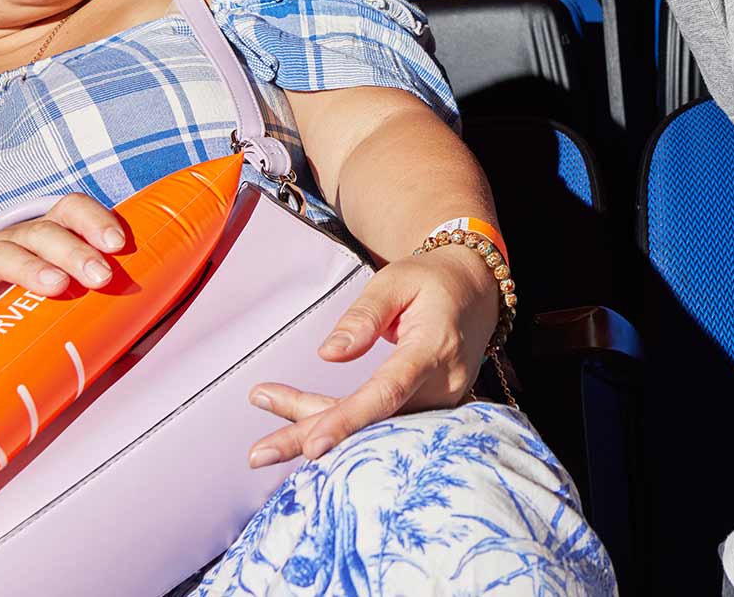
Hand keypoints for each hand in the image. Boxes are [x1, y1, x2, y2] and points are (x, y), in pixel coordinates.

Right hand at [0, 195, 126, 358]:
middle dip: (75, 250)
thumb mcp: (41, 295)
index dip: (95, 221)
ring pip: (0, 255)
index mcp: (38, 240)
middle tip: (102, 276)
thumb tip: (138, 335)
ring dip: (30, 268)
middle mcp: (7, 244)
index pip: (69, 211)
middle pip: (41, 233)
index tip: (120, 246)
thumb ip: (82, 304)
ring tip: (56, 287)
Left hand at [246, 245, 497, 467]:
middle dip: (313, 434)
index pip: (389, 391)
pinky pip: (384, 423)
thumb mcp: (396, 281)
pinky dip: (344, 420)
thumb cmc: (433, 280)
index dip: (349, 420)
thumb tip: (329, 354)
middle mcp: (443, 384)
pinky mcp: (433, 411)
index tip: (310, 446)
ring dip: (320, 421)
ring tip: (268, 401)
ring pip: (374, 426)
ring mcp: (442, 403)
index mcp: (435, 348)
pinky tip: (303, 417)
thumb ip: (364, 315)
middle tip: (256, 453)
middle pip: (373, 421)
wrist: (477, 290)